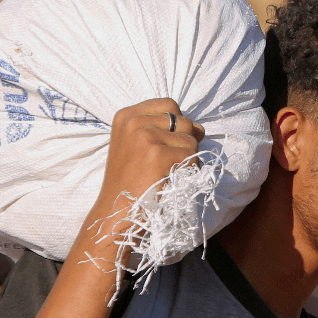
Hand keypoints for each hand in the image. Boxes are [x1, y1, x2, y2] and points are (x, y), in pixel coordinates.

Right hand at [12, 98, 203, 317]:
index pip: (169, 104)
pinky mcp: (157, 154)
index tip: (163, 145)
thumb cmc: (132, 183)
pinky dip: (188, 169)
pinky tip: (168, 180)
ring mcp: (144, 136)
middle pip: (182, 119)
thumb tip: (200, 126)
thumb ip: (165, 130)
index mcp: (126, 115)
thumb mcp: (138, 146)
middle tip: (167, 162)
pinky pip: (192, 155)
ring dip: (187, 157)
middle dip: (184, 139)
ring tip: (165, 172)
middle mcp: (133, 120)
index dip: (176, 125)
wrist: (117, 213)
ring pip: (191, 137)